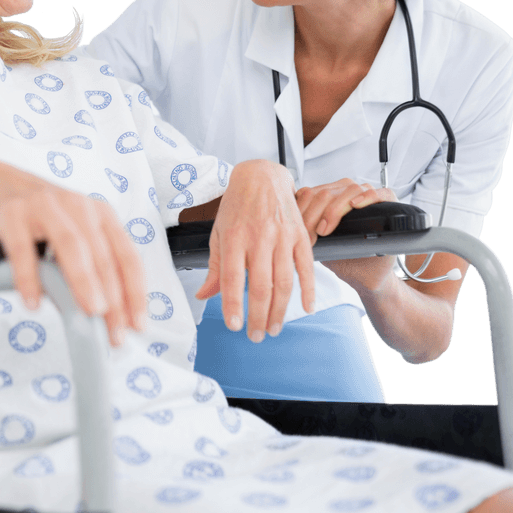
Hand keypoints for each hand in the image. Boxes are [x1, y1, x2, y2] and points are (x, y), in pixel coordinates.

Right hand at [0, 164, 146, 346]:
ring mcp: (45, 206)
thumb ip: (87, 268)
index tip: (137, 324)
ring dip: (84, 281)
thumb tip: (100, 315)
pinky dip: (29, 277)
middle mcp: (77, 206)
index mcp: (99, 214)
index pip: (126, 256)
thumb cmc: (37, 215)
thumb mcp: (71, 234)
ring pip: (71, 246)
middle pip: (102, 255)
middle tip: (115, 331)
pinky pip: (23, 249)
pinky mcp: (13, 212)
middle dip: (113, 298)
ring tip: (91, 311)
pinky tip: (33, 302)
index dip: (135, 292)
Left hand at [196, 160, 314, 341]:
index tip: (234, 326)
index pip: (233, 279)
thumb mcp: (218, 233)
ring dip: (280, 310)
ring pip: (284, 281)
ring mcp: (282, 236)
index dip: (233, 305)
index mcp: (234, 238)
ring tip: (274, 328)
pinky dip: (308, 290)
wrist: (261, 176)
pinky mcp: (299, 235)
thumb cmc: (236, 207)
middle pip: (261, 286)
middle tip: (256, 336)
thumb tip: (204, 296)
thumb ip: (215, 268)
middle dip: (258, 316)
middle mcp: (258, 238)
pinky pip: (306, 267)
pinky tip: (306, 307)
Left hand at [295, 179, 396, 292]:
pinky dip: (367, 197)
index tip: (296, 229)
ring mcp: (369, 199)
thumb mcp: (318, 242)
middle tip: (309, 235)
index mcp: (331, 198)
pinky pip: (380, 193)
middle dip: (313, 213)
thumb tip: (285, 222)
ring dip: (334, 209)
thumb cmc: (343, 259)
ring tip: (325, 229)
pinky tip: (355, 205)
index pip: (312, 192)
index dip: (301, 209)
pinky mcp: (389, 207)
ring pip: (350, 189)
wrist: (366, 277)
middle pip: (328, 190)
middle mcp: (349, 194)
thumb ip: (305, 227)